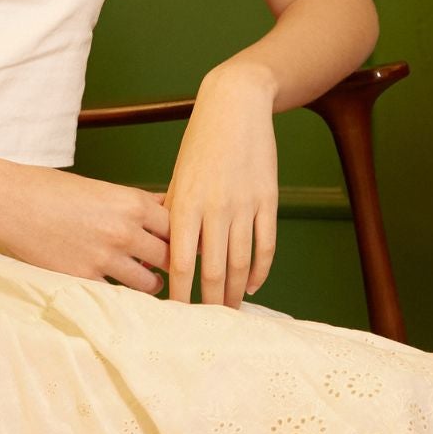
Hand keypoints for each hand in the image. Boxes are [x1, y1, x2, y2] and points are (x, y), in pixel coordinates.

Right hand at [0, 163, 171, 290]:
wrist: (8, 200)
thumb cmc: (52, 189)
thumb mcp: (101, 188)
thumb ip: (135, 203)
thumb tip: (166, 210)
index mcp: (132, 203)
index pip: (179, 227)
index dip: (183, 237)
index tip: (186, 246)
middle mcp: (125, 230)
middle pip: (172, 257)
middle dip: (173, 263)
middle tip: (174, 269)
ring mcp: (106, 257)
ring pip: (150, 282)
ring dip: (151, 283)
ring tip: (148, 282)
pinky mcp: (84, 277)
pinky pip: (118, 295)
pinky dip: (122, 295)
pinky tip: (121, 292)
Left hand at [165, 62, 278, 306]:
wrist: (235, 109)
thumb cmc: (200, 145)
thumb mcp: (178, 178)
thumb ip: (172, 215)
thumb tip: (164, 254)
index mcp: (186, 204)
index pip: (181, 262)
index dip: (180, 293)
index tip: (176, 315)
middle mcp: (215, 209)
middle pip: (213, 269)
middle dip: (210, 302)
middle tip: (207, 325)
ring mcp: (244, 206)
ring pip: (241, 262)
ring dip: (234, 292)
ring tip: (229, 312)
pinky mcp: (268, 201)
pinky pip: (265, 245)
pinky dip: (260, 270)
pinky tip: (251, 285)